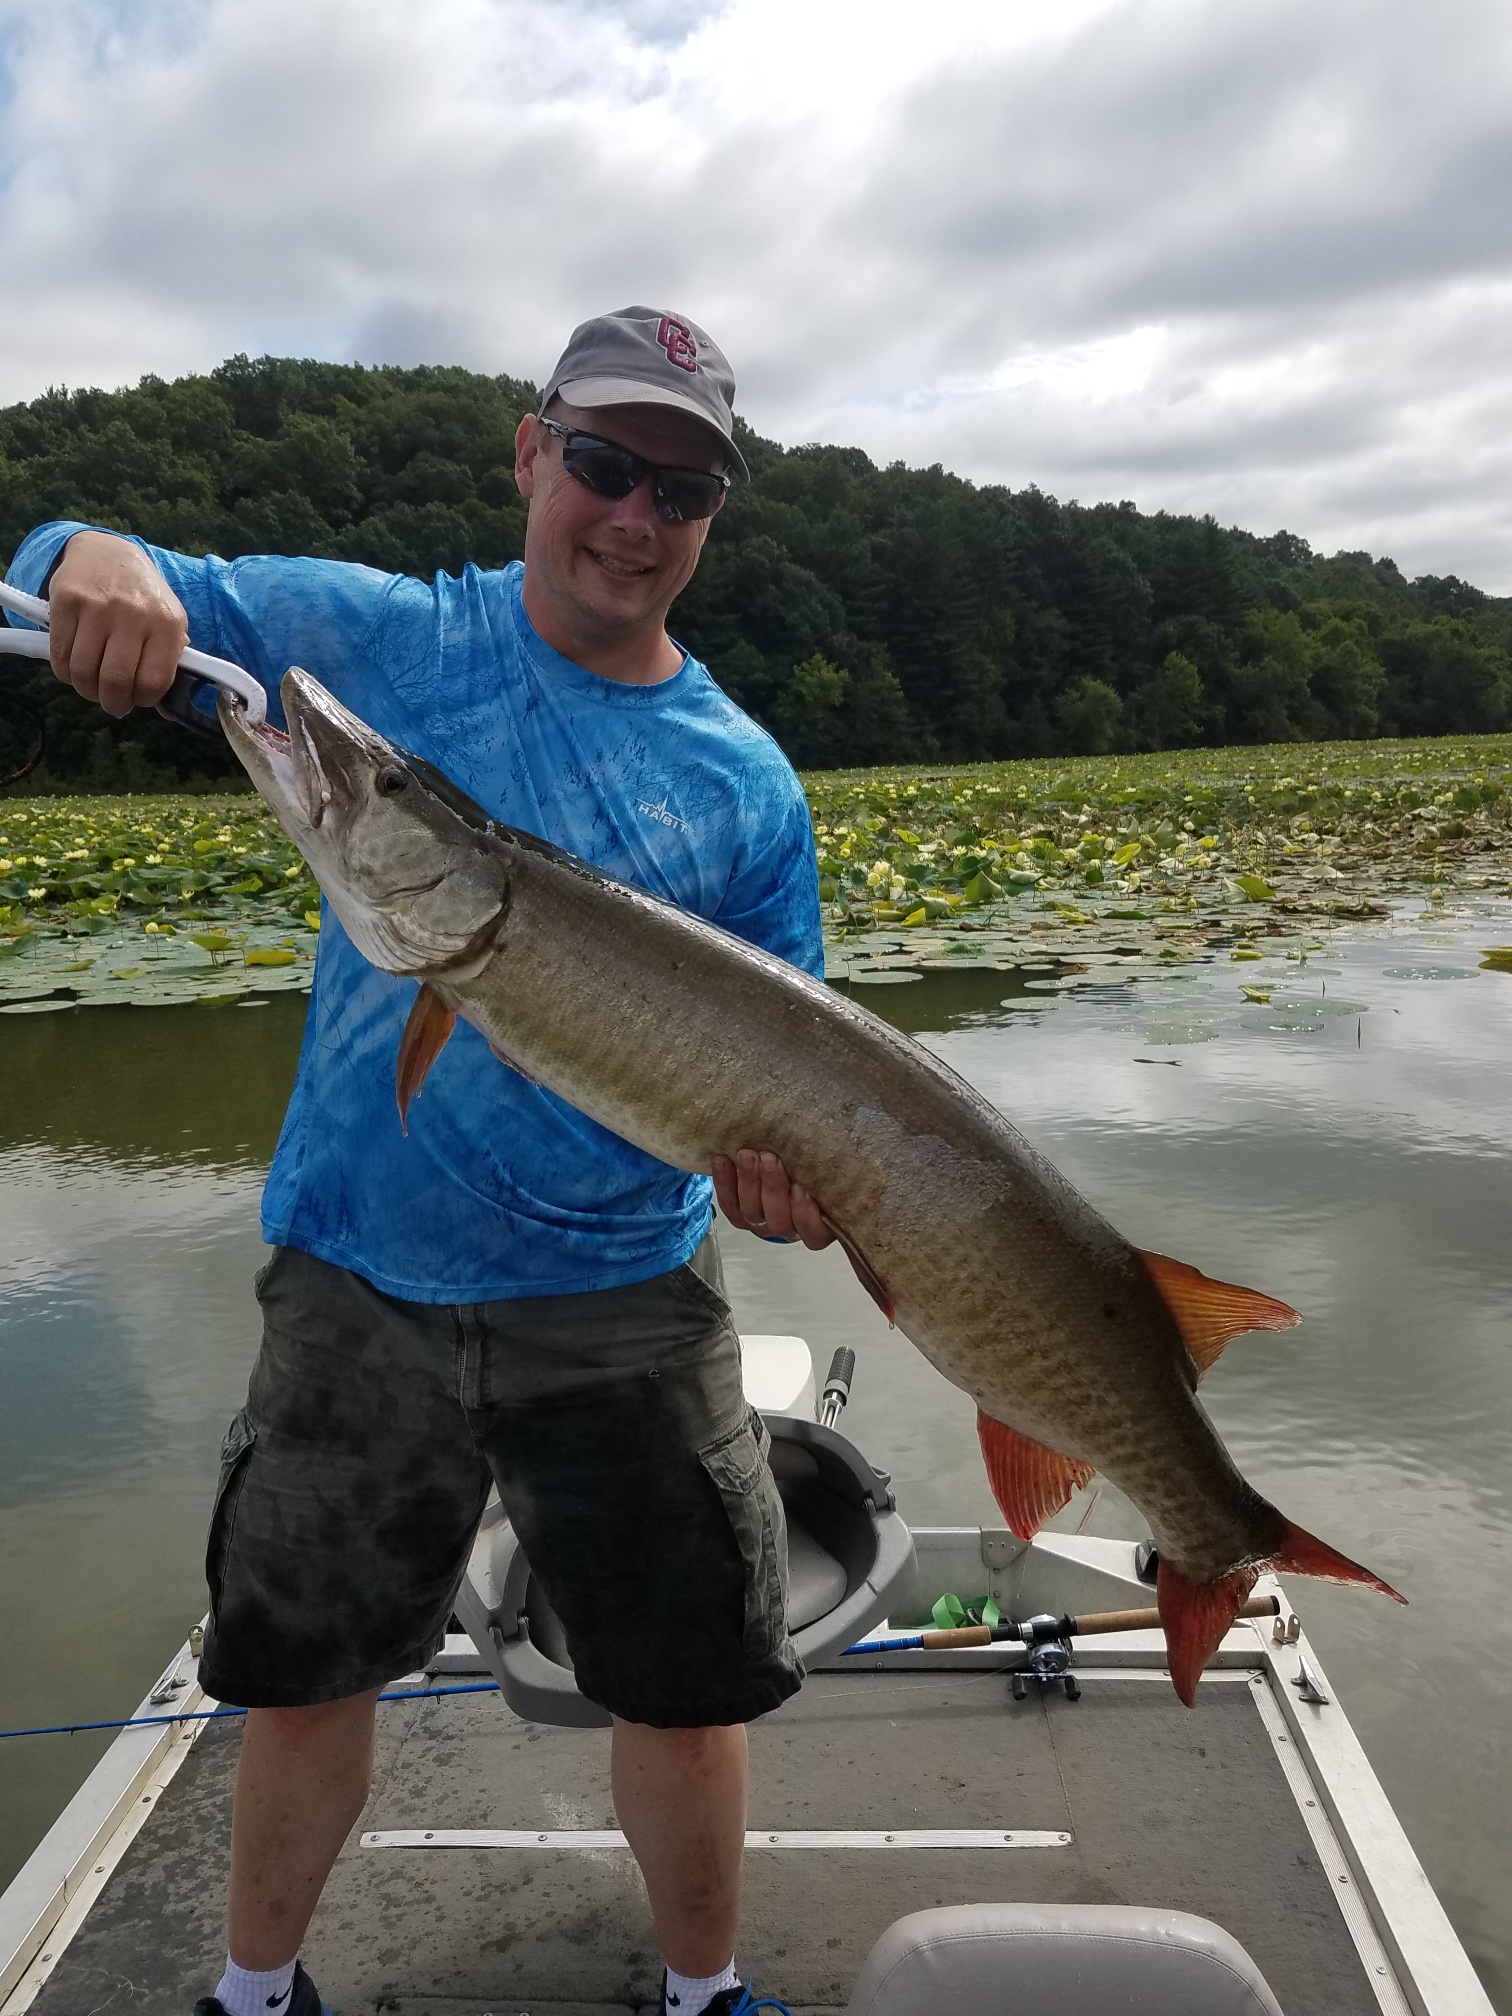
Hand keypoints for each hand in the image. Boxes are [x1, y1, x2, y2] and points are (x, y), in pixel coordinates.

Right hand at [44, 531, 188, 716]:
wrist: (107, 553)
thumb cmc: (143, 595)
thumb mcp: (170, 619)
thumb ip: (170, 658)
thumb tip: (162, 705)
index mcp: (166, 623)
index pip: (153, 682)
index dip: (143, 700)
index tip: (138, 699)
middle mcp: (132, 614)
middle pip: (115, 681)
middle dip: (113, 704)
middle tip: (113, 704)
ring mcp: (97, 607)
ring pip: (83, 672)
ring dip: (86, 690)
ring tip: (93, 687)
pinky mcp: (66, 602)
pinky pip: (60, 655)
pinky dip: (65, 673)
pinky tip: (75, 668)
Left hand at [711, 1148, 835, 1248]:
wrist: (794, 1166)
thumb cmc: (824, 1168)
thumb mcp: (840, 1169)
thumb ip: (846, 1163)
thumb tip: (867, 1129)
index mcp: (822, 1227)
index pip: (814, 1232)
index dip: (806, 1214)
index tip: (804, 1189)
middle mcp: (791, 1230)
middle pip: (778, 1219)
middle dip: (773, 1188)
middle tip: (770, 1157)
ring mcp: (764, 1224)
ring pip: (753, 1212)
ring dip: (748, 1182)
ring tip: (747, 1154)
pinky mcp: (743, 1215)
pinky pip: (731, 1206)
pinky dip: (725, 1184)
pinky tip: (721, 1160)